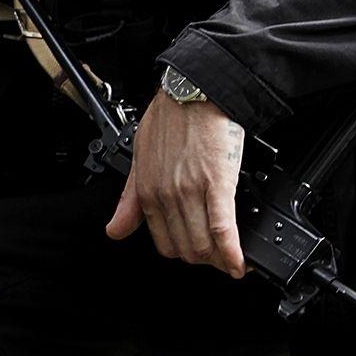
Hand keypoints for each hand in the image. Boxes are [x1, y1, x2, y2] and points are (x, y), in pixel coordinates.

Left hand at [105, 93, 246, 277]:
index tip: (197, 254)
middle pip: (186, 249)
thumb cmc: (169, 119)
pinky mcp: (219, 184)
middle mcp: (168, 196)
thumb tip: (115, 230)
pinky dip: (233, 252)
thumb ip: (129, 200)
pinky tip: (240, 263)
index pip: (163, 242)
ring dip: (220, 260)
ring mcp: (192, 192)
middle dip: (204, 260)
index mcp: (148, 192)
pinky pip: (224, 229)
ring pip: (204, 245)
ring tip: (232, 260)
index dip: (182, 254)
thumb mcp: (139, 158)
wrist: (194, 92)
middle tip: (219, 259)